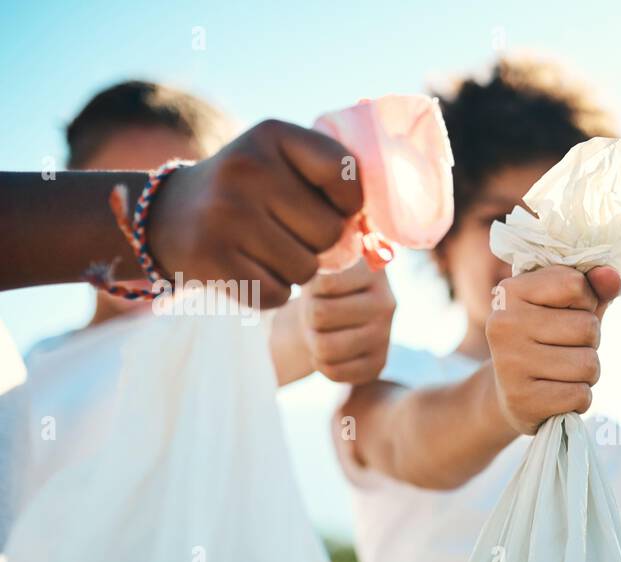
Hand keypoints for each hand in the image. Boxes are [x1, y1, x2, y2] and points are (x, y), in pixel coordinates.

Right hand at [148, 120, 362, 308]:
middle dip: (318, 243)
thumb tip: (378, 241)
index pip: (344, 173)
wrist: (168, 217)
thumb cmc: (250, 195)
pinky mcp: (212, 258)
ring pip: (306, 269)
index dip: (349, 202)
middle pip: (330, 232)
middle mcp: (246, 168)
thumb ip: (331, 186)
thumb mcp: (282, 165)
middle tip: (285, 231)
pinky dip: (271, 291)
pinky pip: (278, 295)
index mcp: (271, 134)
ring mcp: (225, 214)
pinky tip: (246, 268)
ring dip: (294, 269)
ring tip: (263, 248)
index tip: (331, 206)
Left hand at [299, 260, 394, 382]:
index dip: (310, 288)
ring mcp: (385, 336)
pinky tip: (328, 351)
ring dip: (312, 340)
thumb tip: (316, 262)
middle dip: (308, 316)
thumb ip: (315, 260)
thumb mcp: (319, 265)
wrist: (337, 316)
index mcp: (373, 271)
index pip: (324, 282)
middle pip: (319, 314)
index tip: (318, 287)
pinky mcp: (378, 364)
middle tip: (315, 313)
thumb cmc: (321, 288)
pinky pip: (334, 372)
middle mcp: (386, 303)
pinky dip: (321, 363)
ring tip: (320, 331)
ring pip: (324, 347)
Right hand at [485, 264, 620, 434]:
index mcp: (511, 291)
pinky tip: (557, 394)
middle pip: (587, 326)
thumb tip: (612, 276)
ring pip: (588, 364)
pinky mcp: (522, 400)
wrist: (512, 395)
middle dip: (589, 342)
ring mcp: (509, 363)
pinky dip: (579, 398)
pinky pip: (580, 395)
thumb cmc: (547, 342)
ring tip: (563, 373)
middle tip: (565, 350)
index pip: (575, 284)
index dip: (586, 302)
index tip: (567, 314)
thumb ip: (593, 289)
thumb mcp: (567, 309)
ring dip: (587, 373)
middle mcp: (504, 324)